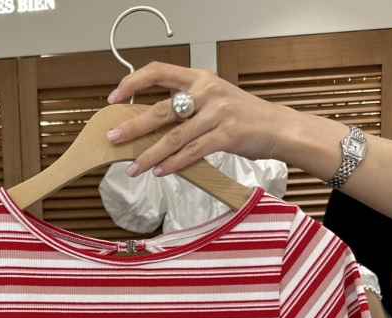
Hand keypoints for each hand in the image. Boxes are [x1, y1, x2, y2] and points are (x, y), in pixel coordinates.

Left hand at [105, 63, 279, 176]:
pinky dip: (174, 164)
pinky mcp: (226, 135)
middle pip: (161, 109)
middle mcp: (206, 91)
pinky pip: (192, 151)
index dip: (133, 82)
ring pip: (174, 136)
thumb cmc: (243, 117)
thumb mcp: (214, 100)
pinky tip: (160, 172)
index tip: (114, 97)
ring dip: (150, 155)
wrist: (278, 127)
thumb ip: (186, 106)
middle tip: (113, 138)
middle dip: (133, 126)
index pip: (159, 71)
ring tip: (133, 168)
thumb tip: (151, 125)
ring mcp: (217, 113)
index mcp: (199, 78)